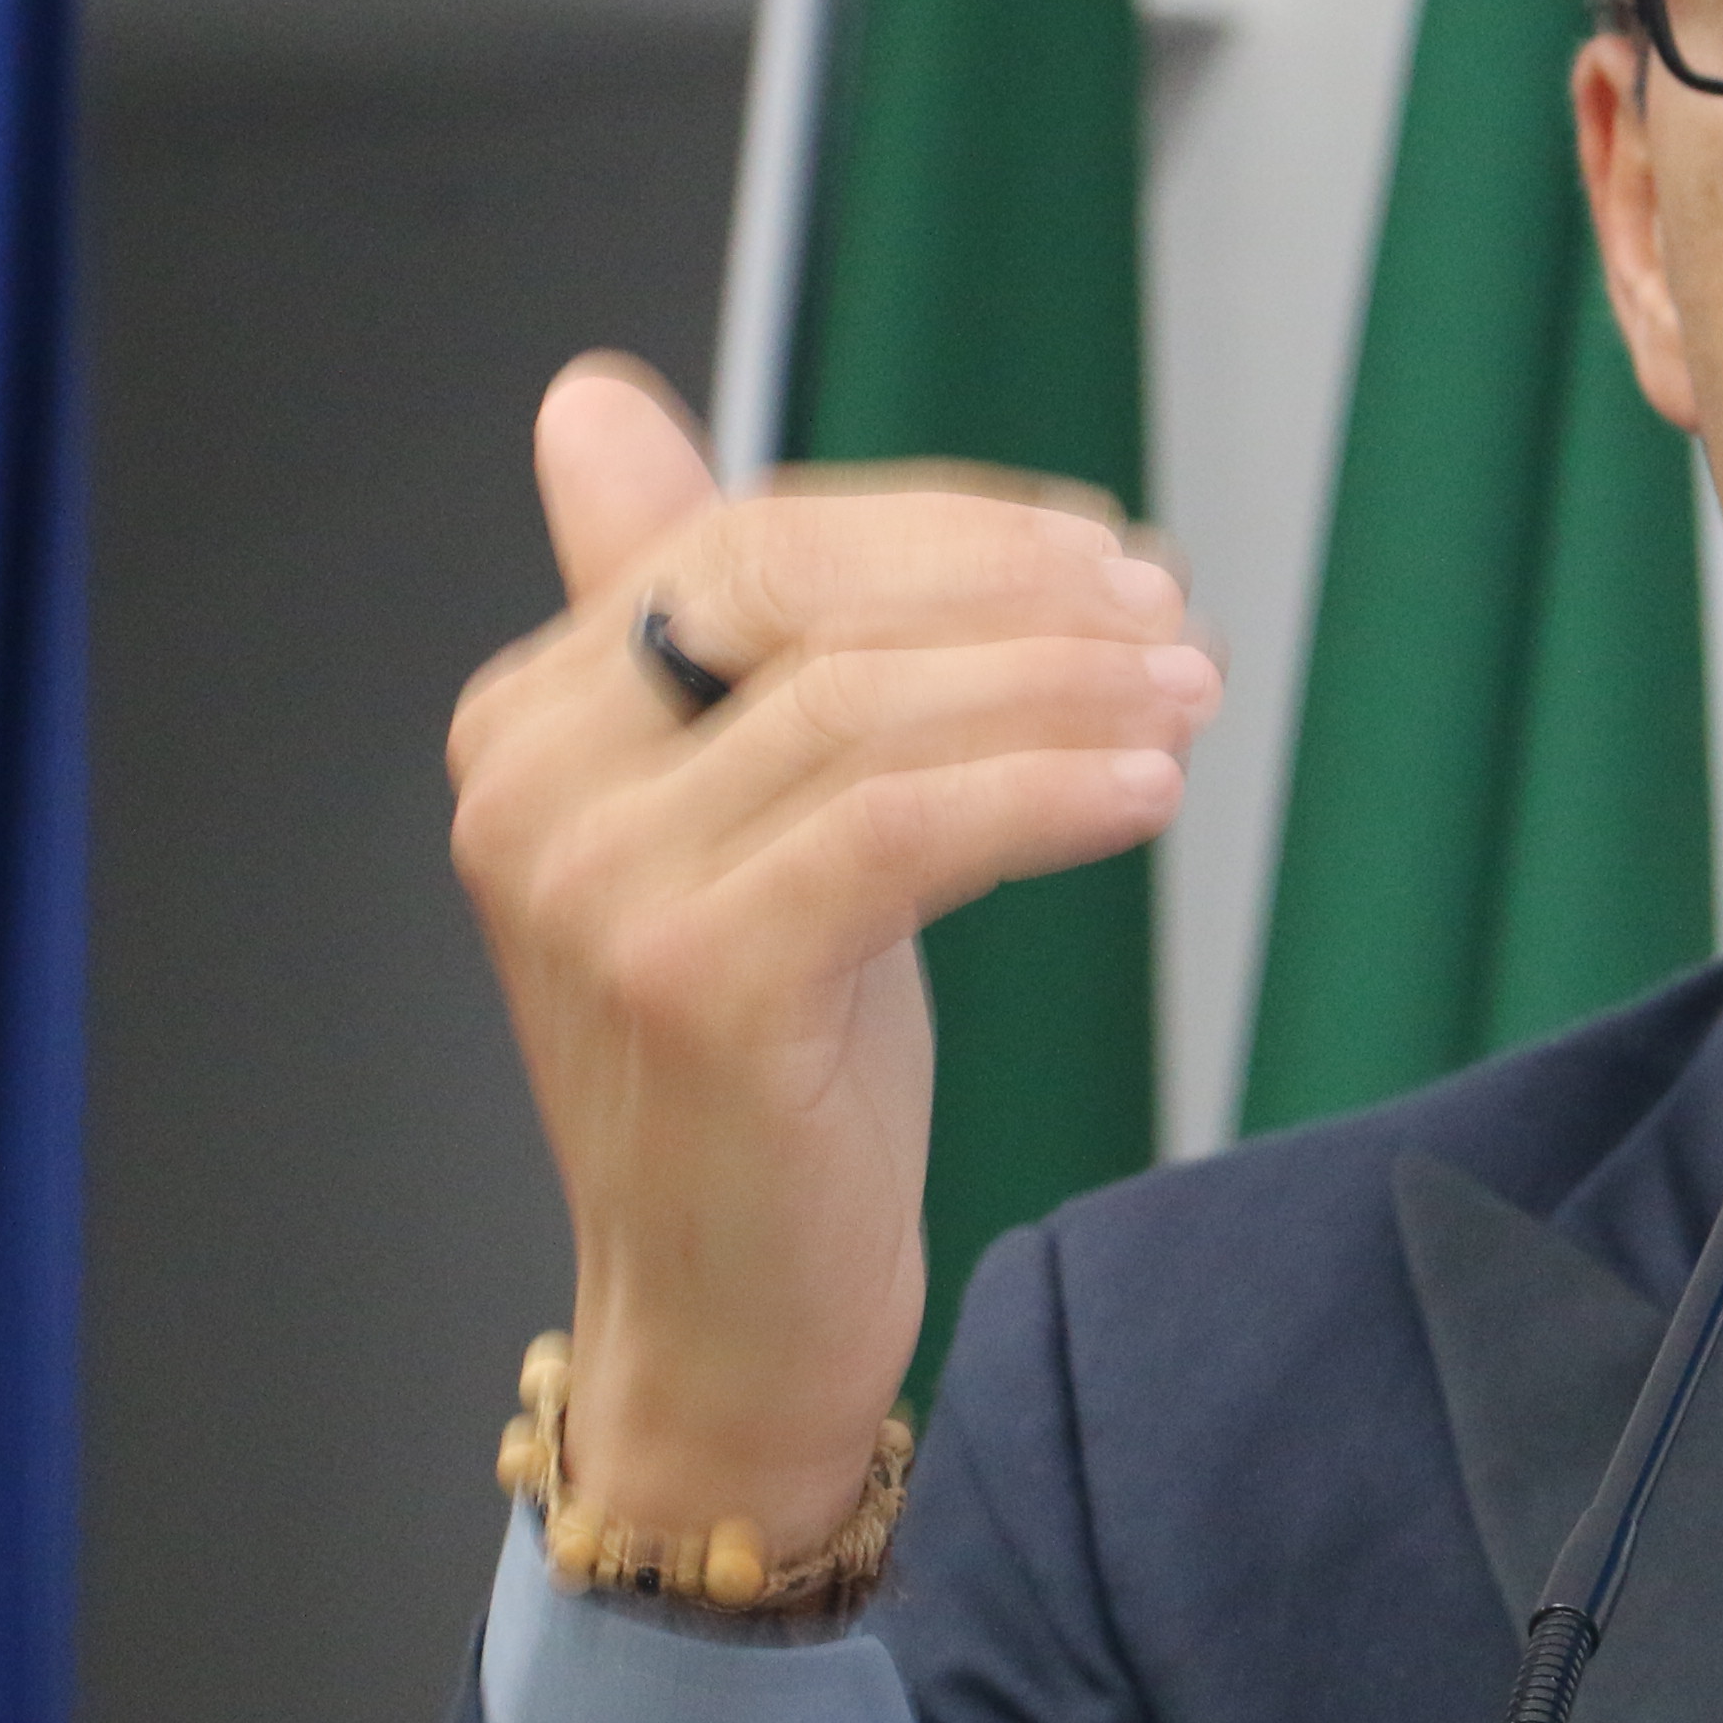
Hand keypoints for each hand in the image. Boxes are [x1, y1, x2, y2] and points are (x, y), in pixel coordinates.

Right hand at [446, 356, 1218, 1569]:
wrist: (732, 1319)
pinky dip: (1046, 788)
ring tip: (1188, 698)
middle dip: (1011, 592)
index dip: (949, 535)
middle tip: (1165, 616)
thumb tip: (595, 402)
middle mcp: (534, 788)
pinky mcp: (696, 981)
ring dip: (1063, 686)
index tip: (1104, 558)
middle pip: (799, 597)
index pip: (752, 542)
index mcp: (534, 722)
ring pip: (869, 711)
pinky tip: (1148, 789)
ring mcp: (598, 887)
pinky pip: (904, 828)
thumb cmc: (770, 1078)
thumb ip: (701, 628)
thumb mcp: (747, 822)